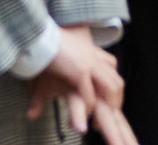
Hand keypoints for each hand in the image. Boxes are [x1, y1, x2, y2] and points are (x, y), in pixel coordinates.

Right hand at [24, 25, 134, 142]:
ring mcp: (90, 64)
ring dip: (107, 107)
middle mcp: (95, 57)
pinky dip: (88, 108)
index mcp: (91, 51)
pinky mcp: (80, 72)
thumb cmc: (46, 45)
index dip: (112, 83)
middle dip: (115, 101)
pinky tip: (83, 115)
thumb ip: (67, 64)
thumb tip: (62, 71)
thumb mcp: (61, 56)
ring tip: (97, 120)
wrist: (40, 36)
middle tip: (107, 114)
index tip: (106, 98)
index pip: (112, 65)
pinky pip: (90, 95)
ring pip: (111, 89)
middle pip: (117, 81)